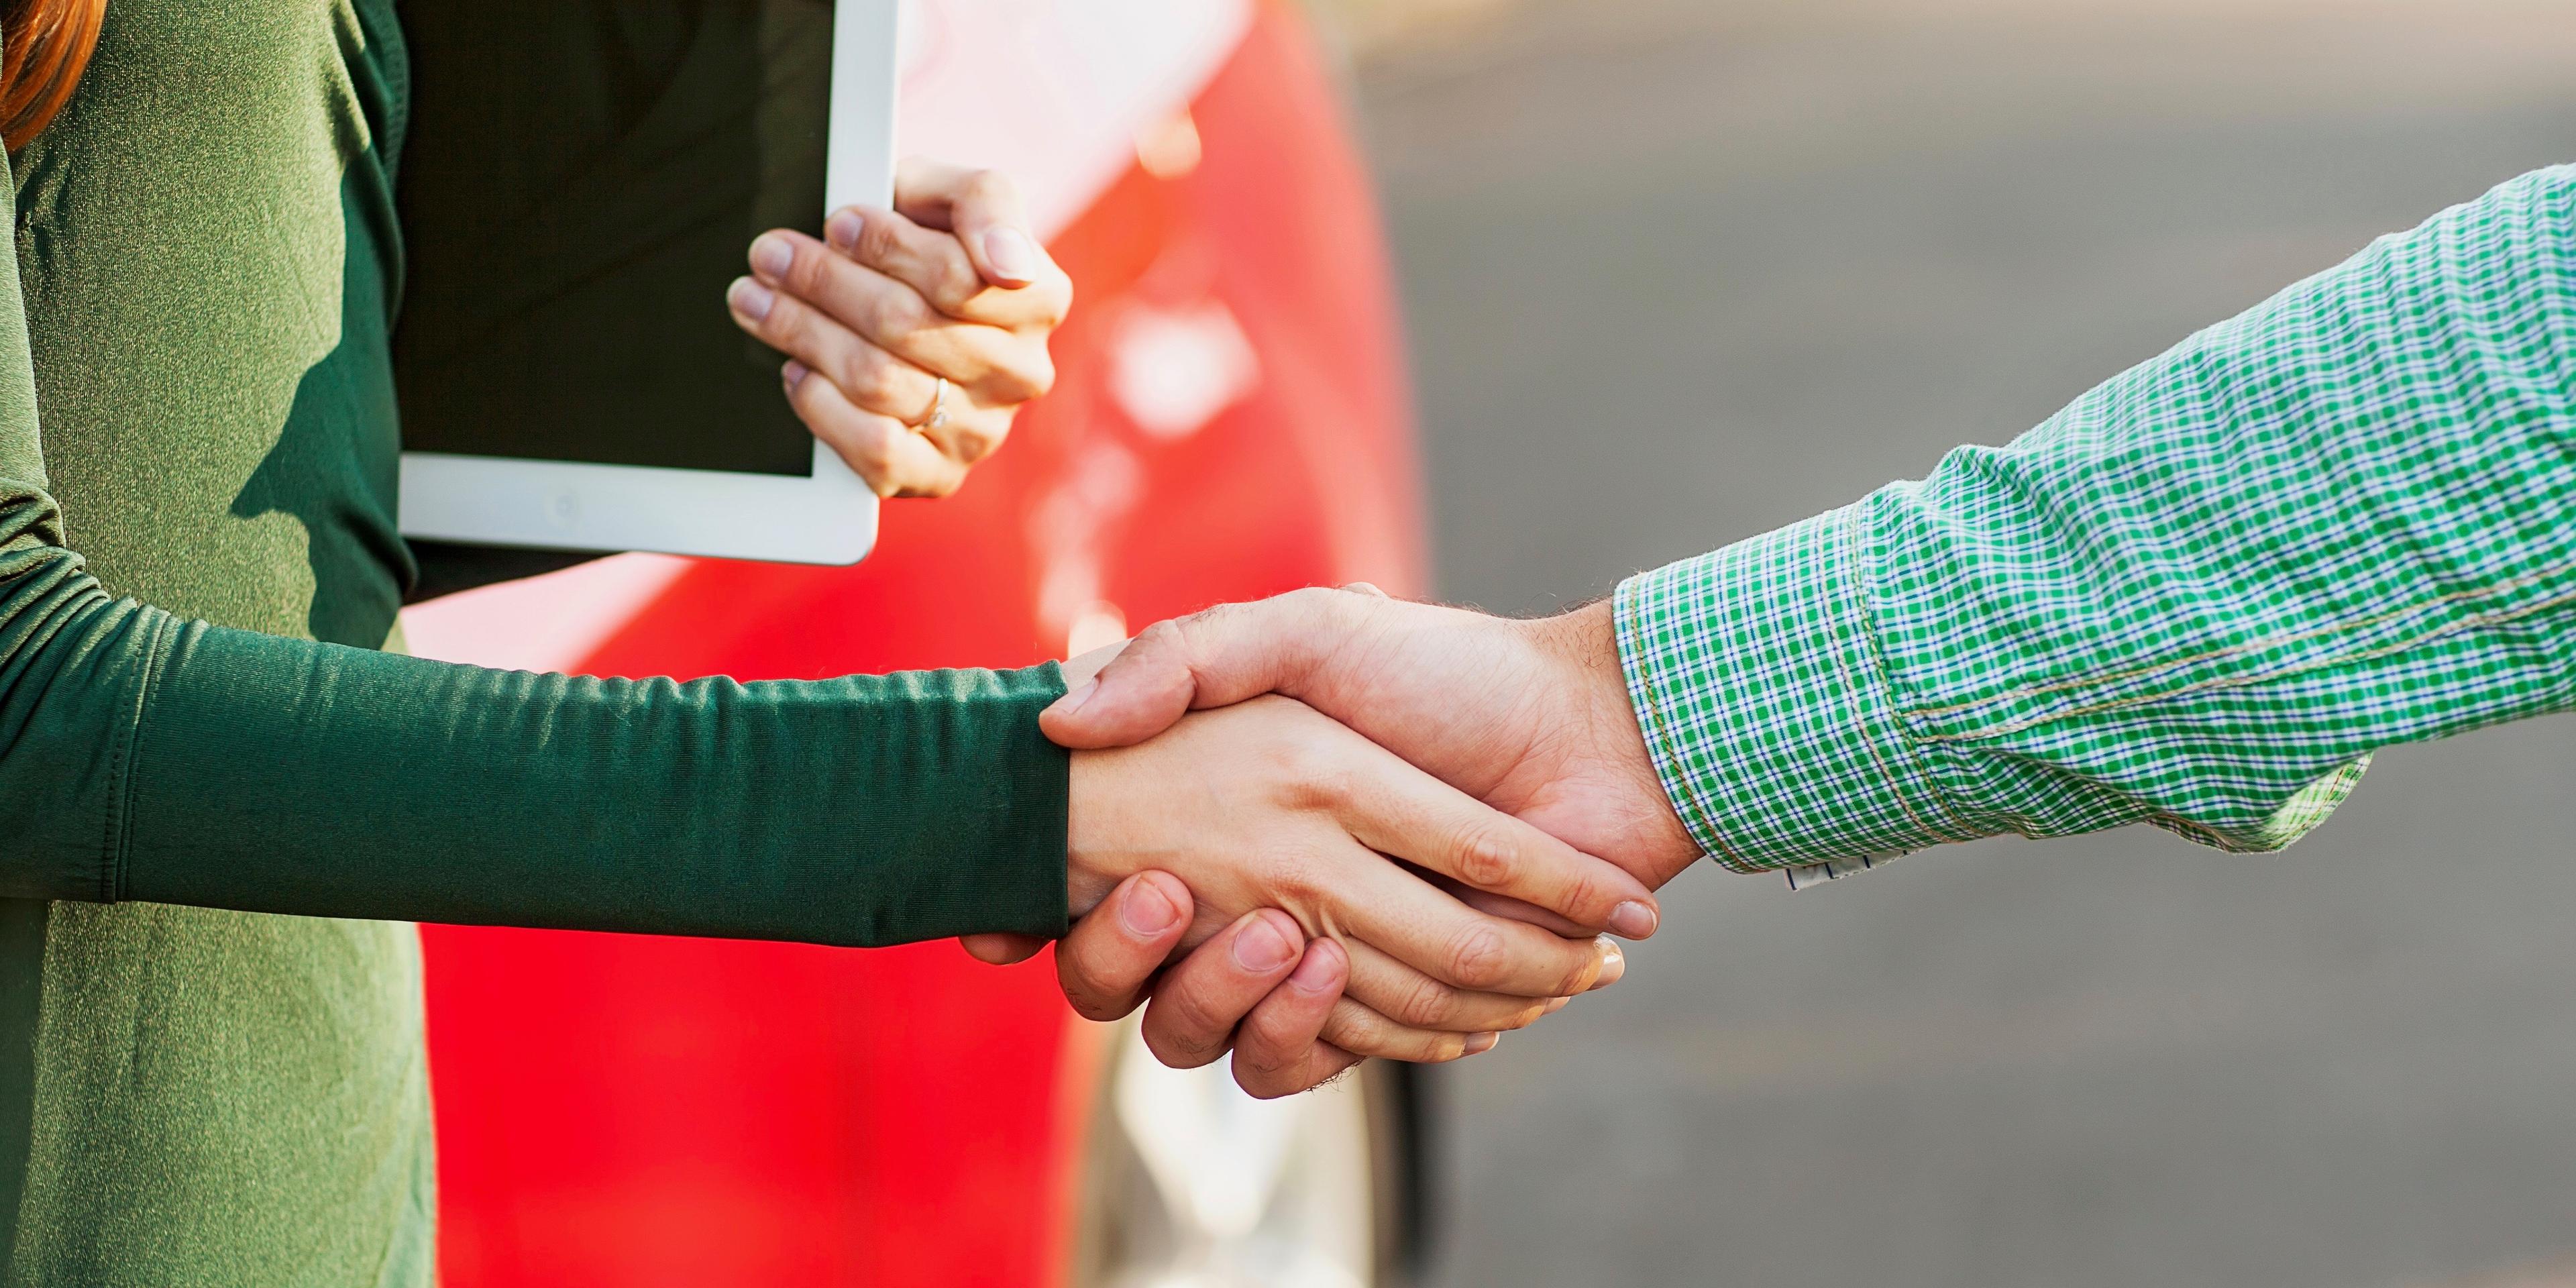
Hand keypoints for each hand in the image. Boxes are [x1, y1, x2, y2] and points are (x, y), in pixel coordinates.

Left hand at [725, 158, 1072, 496]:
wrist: (912, 302)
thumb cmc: (929, 238)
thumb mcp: (953, 194)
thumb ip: (987, 203)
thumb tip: (1007, 266)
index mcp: (1040, 297)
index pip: (955, 277)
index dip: (884, 247)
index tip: (838, 222)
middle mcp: (1022, 372)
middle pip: (905, 326)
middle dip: (824, 283)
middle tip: (770, 255)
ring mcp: (983, 431)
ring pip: (877, 380)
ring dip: (802, 332)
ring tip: (756, 299)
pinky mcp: (939, 476)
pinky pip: (873, 448)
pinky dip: (820, 404)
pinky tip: (797, 368)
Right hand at [1038, 588, 1701, 1090]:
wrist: (1594, 737)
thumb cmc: (1453, 672)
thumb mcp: (1308, 633)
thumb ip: (1190, 657)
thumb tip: (1060, 721)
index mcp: (1236, 822)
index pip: (1108, 894)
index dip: (1053, 909)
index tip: (1019, 906)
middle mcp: (1268, 902)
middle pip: (1150, 982)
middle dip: (1136, 957)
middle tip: (1161, 896)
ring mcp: (1330, 962)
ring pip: (1227, 1035)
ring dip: (1237, 997)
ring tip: (1280, 934)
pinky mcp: (1396, 1011)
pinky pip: (1319, 1061)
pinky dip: (1321, 1038)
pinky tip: (1336, 975)